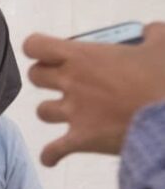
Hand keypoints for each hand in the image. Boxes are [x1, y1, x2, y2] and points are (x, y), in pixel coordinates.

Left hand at [23, 23, 164, 166]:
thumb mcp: (163, 45)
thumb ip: (153, 34)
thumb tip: (149, 31)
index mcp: (83, 56)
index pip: (35, 46)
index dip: (37, 47)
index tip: (49, 51)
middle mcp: (71, 83)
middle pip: (35, 76)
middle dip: (46, 75)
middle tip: (66, 78)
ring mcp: (72, 113)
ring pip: (42, 111)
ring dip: (52, 110)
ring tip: (69, 111)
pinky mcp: (79, 140)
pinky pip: (51, 151)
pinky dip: (51, 155)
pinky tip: (53, 157)